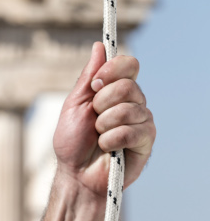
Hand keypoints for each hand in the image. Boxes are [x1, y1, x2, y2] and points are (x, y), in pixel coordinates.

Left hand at [53, 42, 155, 197]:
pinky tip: (107, 149)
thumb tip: (100, 45)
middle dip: (102, 103)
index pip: (129, 64)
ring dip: (104, 125)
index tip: (95, 84)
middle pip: (129, 85)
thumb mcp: (75, 105)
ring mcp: (142, 122)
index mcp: (116, 91)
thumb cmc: (72, 142)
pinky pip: (132, 131)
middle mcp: (133, 103)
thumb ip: (88, 76)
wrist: (75, 175)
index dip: (113, 70)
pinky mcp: (146, 142)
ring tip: (98, 137)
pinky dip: (111, 140)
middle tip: (93, 119)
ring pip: (130, 109)